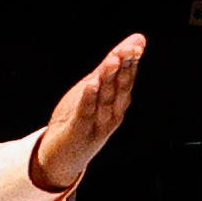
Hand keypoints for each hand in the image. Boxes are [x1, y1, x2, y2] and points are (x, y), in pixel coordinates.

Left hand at [31, 34, 144, 191]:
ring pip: (105, 98)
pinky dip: (89, 98)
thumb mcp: (93, 95)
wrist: (63, 158)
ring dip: (109, 78)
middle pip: (119, 87)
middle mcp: (111, 114)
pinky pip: (85, 113)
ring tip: (112, 60)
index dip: (132, 60)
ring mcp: (97, 124)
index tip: (137, 42)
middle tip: (130, 48)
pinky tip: (92, 84)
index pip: (126, 79)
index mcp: (116, 104)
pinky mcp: (79, 132)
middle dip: (125, 66)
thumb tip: (123, 50)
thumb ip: (107, 74)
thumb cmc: (80, 123)